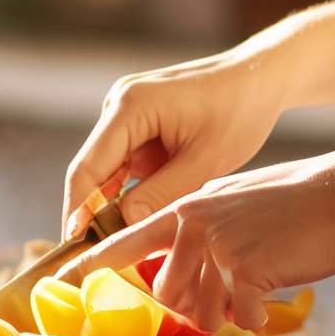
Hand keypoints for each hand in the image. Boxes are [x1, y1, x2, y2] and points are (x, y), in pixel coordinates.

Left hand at [58, 146, 334, 333]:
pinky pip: (238, 317)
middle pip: (167, 292)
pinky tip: (272, 302)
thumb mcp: (239, 207)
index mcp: (189, 207)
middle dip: (196, 309)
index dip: (92, 265)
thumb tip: (184, 276)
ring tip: (254, 294)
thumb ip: (204, 234)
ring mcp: (217, 242)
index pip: (127, 238)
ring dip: (226, 314)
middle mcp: (194, 222)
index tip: (58, 284)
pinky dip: (256, 319)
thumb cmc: (302, 205)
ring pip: (198, 308)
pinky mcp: (245, 264)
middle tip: (232, 296)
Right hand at [61, 45, 291, 236]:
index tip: (74, 248)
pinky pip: (127, 163)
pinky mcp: (140, 123)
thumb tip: (123, 224)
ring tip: (118, 246)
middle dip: (93, 213)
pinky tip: (138, 220)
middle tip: (95, 258)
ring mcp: (127, 113)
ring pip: (109, 170)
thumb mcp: (205, 160)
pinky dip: (131, 191)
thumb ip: (162, 193)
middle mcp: (119, 105)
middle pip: (93, 169)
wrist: (260, 78)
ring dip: (113, 204)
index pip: (88, 167)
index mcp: (129, 106)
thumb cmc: (239, 111)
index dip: (77, 210)